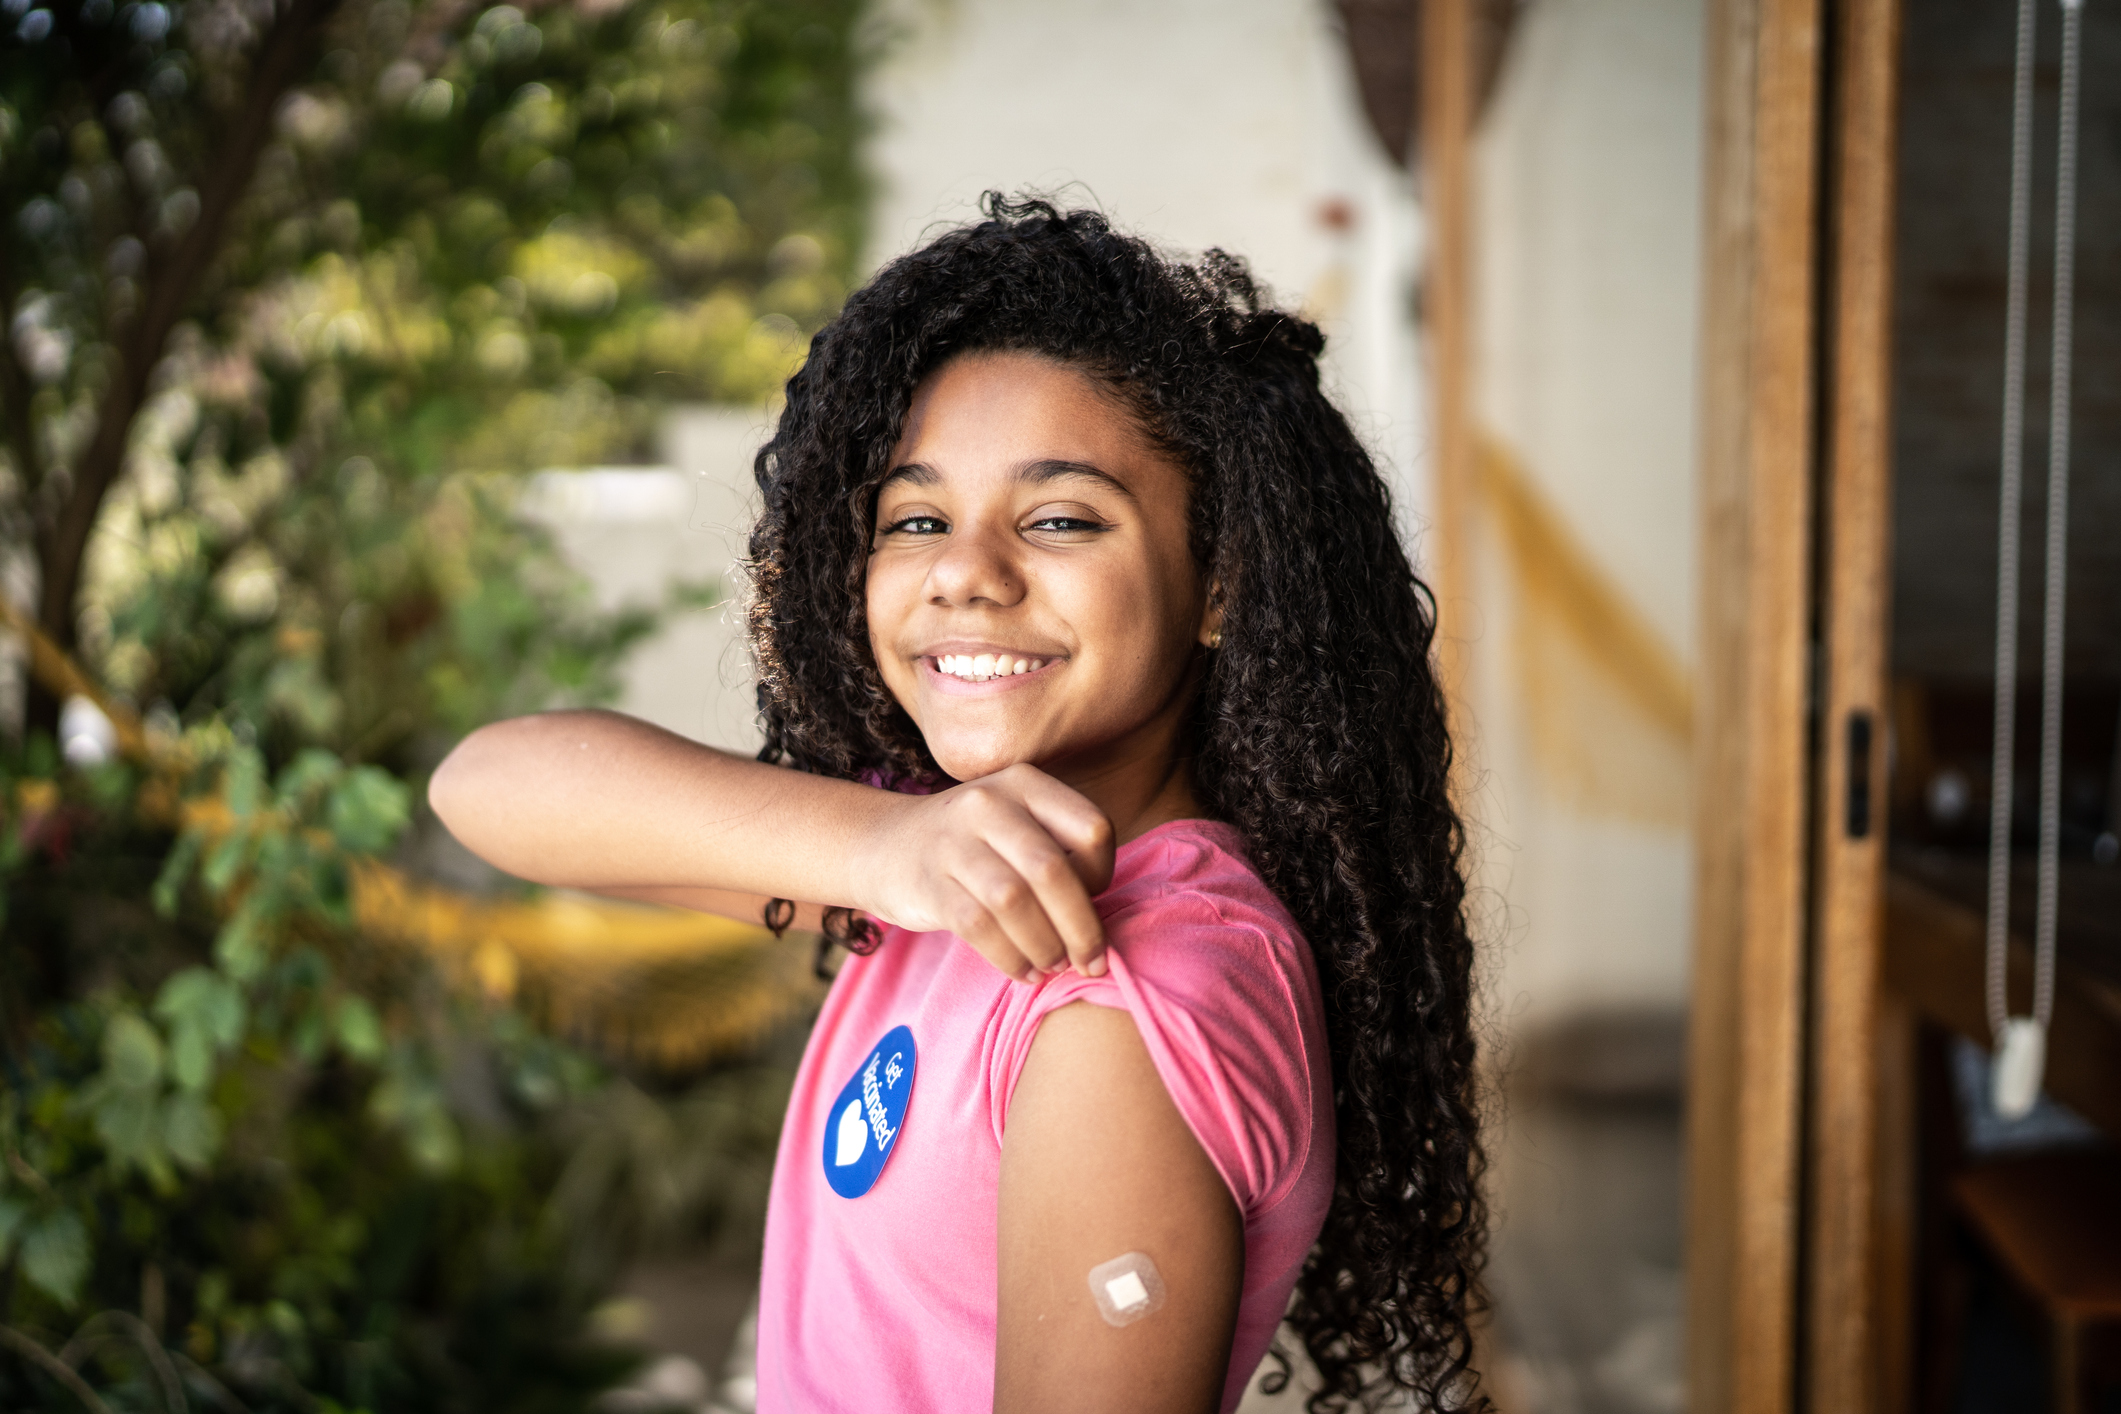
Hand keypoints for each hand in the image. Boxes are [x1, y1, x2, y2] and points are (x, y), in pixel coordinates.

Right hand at [851, 764, 1115, 981]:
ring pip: (1013, 901)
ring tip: (1052, 965)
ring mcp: (953, 840)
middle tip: (1091, 961)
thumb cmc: (972, 846)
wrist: (884, 844)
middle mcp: (990, 803)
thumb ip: (1059, 854)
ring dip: (1044, 945)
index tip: (1094, 904)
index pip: (1092, 828)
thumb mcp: (1017, 825)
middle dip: (1081, 927)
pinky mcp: (927, 881)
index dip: (1103, 875)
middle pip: (1053, 870)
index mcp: (1026, 783)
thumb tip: (1100, 928)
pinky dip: (1009, 957)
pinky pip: (978, 926)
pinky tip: (1022, 971)